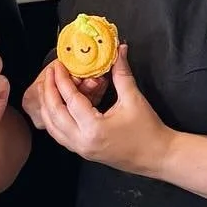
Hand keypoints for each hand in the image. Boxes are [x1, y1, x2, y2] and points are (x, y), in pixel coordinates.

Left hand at [35, 47, 173, 178]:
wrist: (159, 156)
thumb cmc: (148, 131)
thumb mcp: (134, 99)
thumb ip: (121, 73)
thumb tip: (119, 50)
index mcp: (94, 128)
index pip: (69, 100)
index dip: (61, 80)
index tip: (58, 65)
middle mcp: (82, 142)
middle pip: (54, 114)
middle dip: (48, 91)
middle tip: (50, 73)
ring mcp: (81, 150)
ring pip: (53, 128)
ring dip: (48, 106)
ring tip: (51, 87)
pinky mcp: (84, 152)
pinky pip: (60, 135)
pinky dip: (55, 119)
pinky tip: (58, 106)